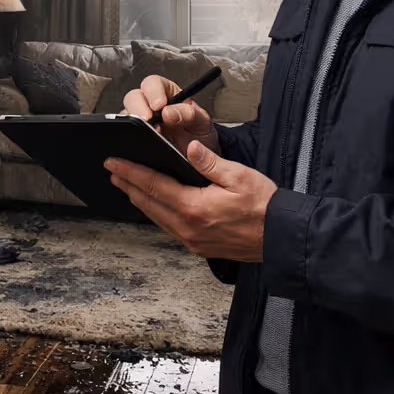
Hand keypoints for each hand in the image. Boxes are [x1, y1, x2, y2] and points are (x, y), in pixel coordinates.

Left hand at [104, 141, 277, 261]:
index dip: (130, 172)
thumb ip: (208, 162)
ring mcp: (192, 239)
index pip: (152, 185)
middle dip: (128, 185)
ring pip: (156, 217)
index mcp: (194, 207)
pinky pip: (169, 228)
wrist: (280, 237)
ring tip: (127, 186)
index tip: (113, 163)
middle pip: (148, 203)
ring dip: (139, 200)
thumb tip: (187, 147)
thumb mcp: (238, 176)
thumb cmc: (264, 206)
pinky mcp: (199, 246)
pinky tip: (154, 206)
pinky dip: (156, 213)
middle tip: (112, 172)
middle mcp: (188, 227)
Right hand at [122, 74, 217, 156]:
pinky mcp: (136, 137)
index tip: (159, 105)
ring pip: (127, 115)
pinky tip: (143, 142)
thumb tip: (169, 111)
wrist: (200, 159)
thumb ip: (189, 113)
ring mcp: (142, 122)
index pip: (153, 83)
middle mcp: (151, 106)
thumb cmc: (199, 135)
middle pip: (134, 96)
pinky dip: (131, 137)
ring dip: (135, 123)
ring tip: (150, 134)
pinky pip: (126, 133)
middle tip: (148, 120)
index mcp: (167, 94)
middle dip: (139, 107)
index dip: (153, 91)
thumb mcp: (201, 122)